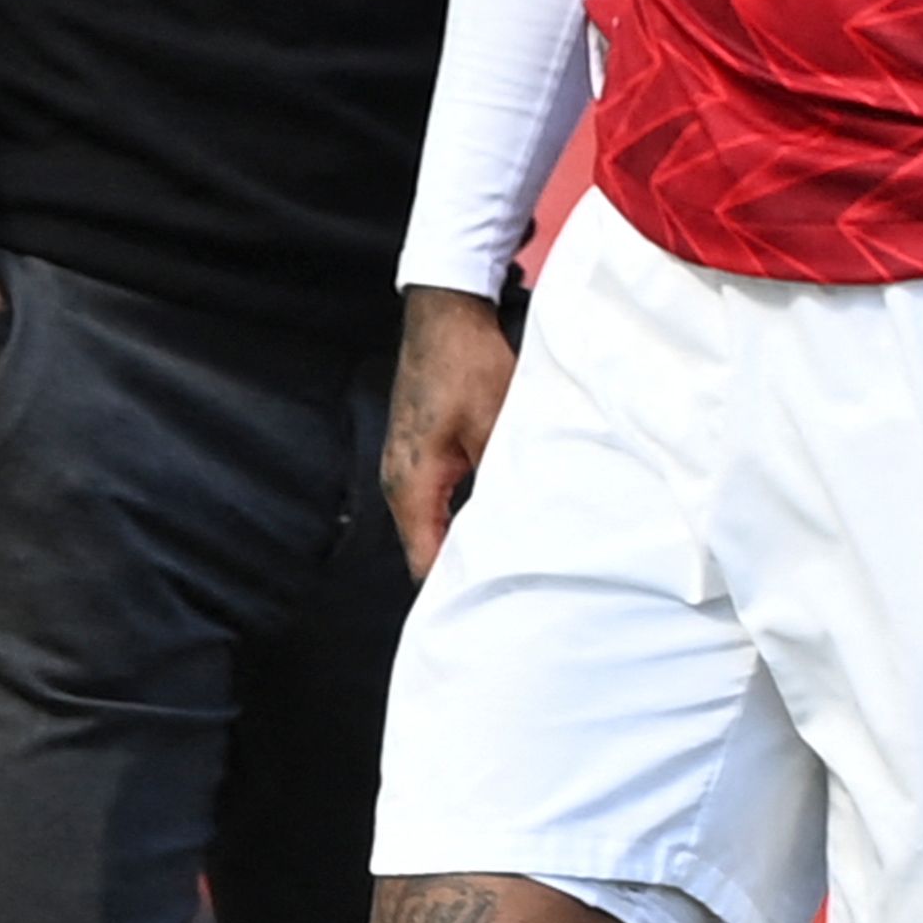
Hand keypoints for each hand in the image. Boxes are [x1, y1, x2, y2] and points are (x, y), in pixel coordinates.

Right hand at [381, 284, 517, 575]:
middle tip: (505, 595)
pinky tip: (488, 522)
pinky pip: (433, 502)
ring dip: (459, 543)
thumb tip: (524, 524)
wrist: (446, 312)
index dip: (453, 588)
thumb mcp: (497, 425)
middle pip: (425, 548)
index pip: (425, 560)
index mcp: (412, 483)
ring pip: (430, 526)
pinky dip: (456, 518)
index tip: (487, 610)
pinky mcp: (417, 452)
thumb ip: (504, 479)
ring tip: (500, 565)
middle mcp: (399, 481)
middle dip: (460, 571)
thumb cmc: (467, 363)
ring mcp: (404, 466)